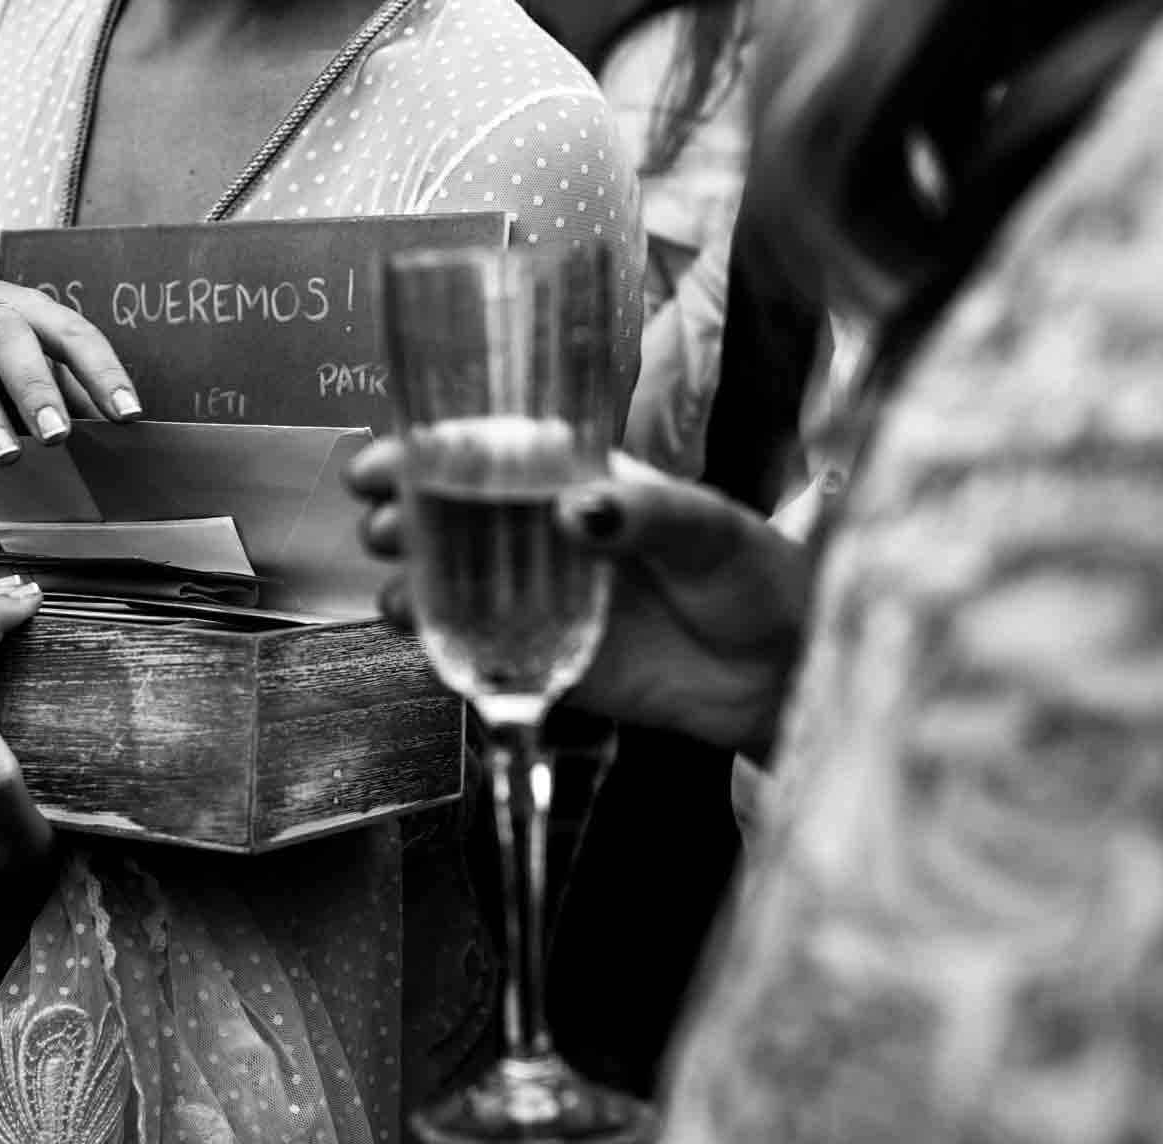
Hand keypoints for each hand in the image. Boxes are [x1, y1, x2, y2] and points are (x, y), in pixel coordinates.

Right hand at [0, 276, 139, 471]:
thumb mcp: (17, 346)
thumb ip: (59, 381)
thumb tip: (111, 424)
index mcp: (20, 305)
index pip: (69, 331)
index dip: (101, 371)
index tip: (127, 413)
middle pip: (9, 337)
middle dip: (35, 388)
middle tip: (57, 436)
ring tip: (3, 457)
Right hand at [348, 443, 810, 758]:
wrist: (781, 674)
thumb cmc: (757, 578)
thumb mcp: (709, 529)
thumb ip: (647, 515)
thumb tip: (576, 509)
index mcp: (583, 481)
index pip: (494, 453)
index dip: (432, 451)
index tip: (388, 457)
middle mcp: (550, 535)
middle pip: (455, 515)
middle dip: (405, 515)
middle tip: (381, 527)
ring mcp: (542, 597)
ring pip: (454, 580)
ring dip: (412, 580)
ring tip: (394, 592)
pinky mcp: (546, 660)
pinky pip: (478, 648)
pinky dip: (440, 643)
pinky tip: (420, 639)